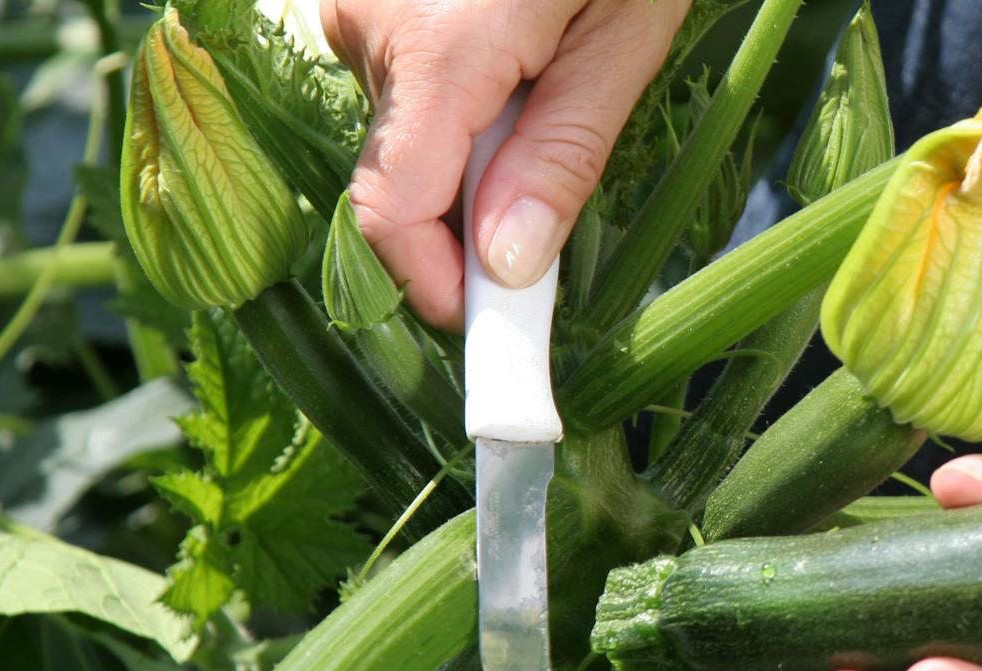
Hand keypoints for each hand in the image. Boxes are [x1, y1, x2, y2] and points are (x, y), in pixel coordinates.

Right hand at [321, 0, 689, 327]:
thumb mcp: (624, 37)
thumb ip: (562, 156)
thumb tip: (507, 270)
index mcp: (435, 48)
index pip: (394, 214)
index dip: (441, 288)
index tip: (501, 326)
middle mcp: (367, 27)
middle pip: (403, 184)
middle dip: (475, 214)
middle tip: (556, 181)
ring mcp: (356, 9)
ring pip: (405, 142)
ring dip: (472, 152)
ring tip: (545, 78)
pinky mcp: (364, 2)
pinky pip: (404, 93)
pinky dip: (459, 106)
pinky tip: (513, 55)